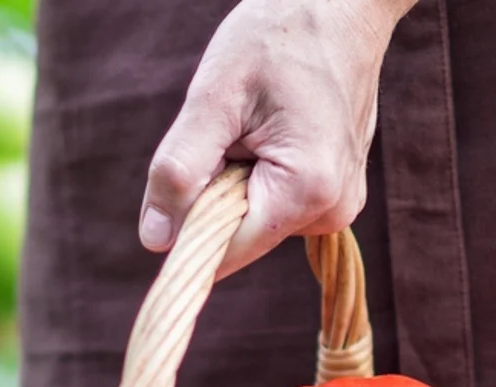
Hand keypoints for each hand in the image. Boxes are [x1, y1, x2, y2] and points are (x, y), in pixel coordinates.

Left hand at [138, 0, 413, 274]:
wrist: (339, 4)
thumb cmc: (277, 37)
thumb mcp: (214, 98)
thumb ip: (180, 171)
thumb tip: (155, 239)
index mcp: (308, 192)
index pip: (225, 253)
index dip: (186, 231)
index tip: (176, 187)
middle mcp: (334, 210)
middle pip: (239, 236)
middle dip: (214, 193)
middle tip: (230, 131)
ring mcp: (340, 202)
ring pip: (253, 220)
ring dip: (235, 181)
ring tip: (255, 124)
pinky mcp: (336, 191)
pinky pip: (274, 203)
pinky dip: (256, 174)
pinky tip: (270, 129)